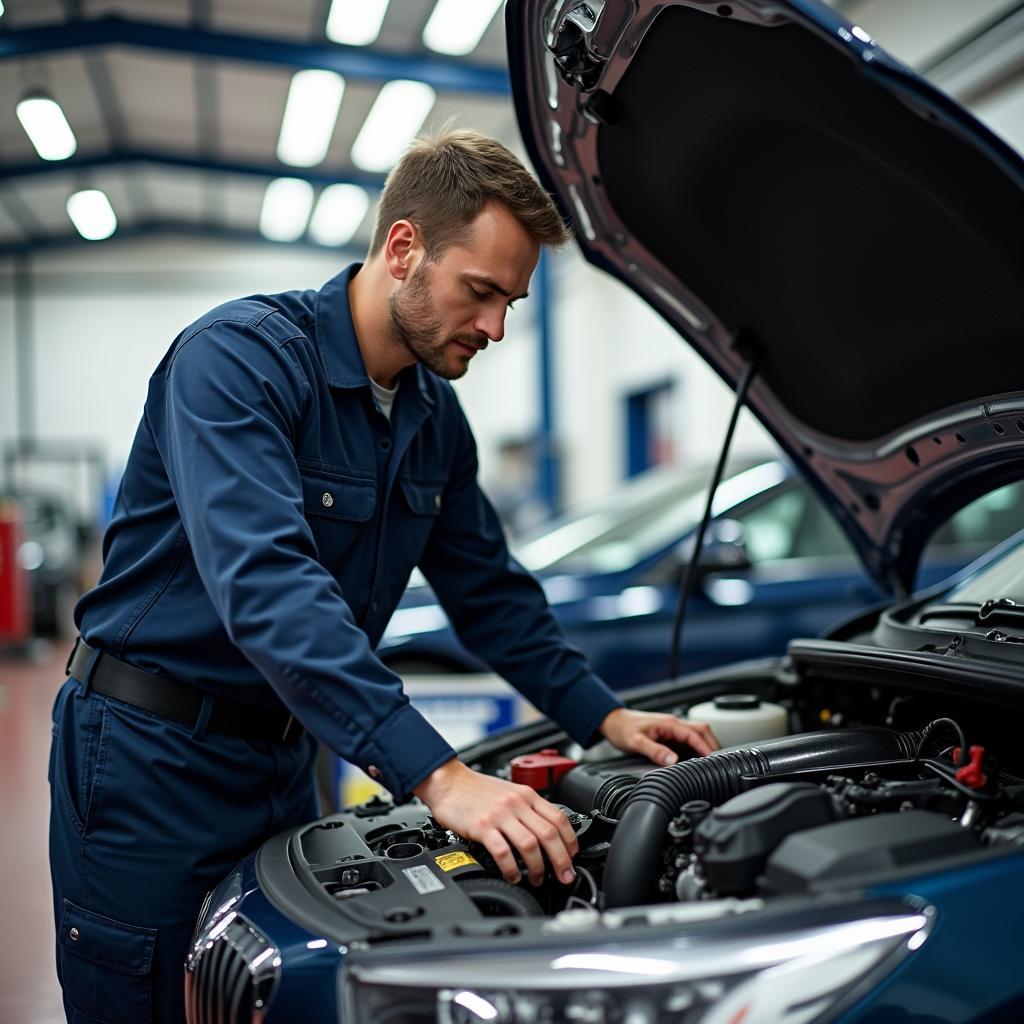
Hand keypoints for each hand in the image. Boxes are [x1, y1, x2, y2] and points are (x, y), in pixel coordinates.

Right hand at [412, 758, 578, 886]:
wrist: (448, 781)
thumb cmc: (476, 789)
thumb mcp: (510, 791)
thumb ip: (528, 808)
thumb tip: (547, 832)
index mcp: (526, 794)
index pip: (559, 818)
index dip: (570, 841)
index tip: (572, 857)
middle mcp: (516, 803)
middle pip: (549, 834)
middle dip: (561, 860)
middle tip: (565, 876)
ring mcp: (500, 814)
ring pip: (530, 845)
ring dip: (538, 868)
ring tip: (537, 879)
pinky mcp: (482, 826)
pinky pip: (503, 852)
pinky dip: (512, 869)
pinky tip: (513, 876)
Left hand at [599, 707, 718, 764]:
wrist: (613, 722)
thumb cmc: (622, 729)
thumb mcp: (636, 742)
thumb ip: (655, 751)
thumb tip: (673, 760)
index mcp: (669, 723)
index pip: (695, 734)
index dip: (706, 747)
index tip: (714, 760)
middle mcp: (673, 724)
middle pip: (702, 731)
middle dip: (712, 745)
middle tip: (718, 763)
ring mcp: (672, 729)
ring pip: (696, 735)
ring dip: (705, 746)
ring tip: (710, 763)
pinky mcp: (668, 735)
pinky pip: (687, 740)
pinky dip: (695, 749)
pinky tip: (695, 760)